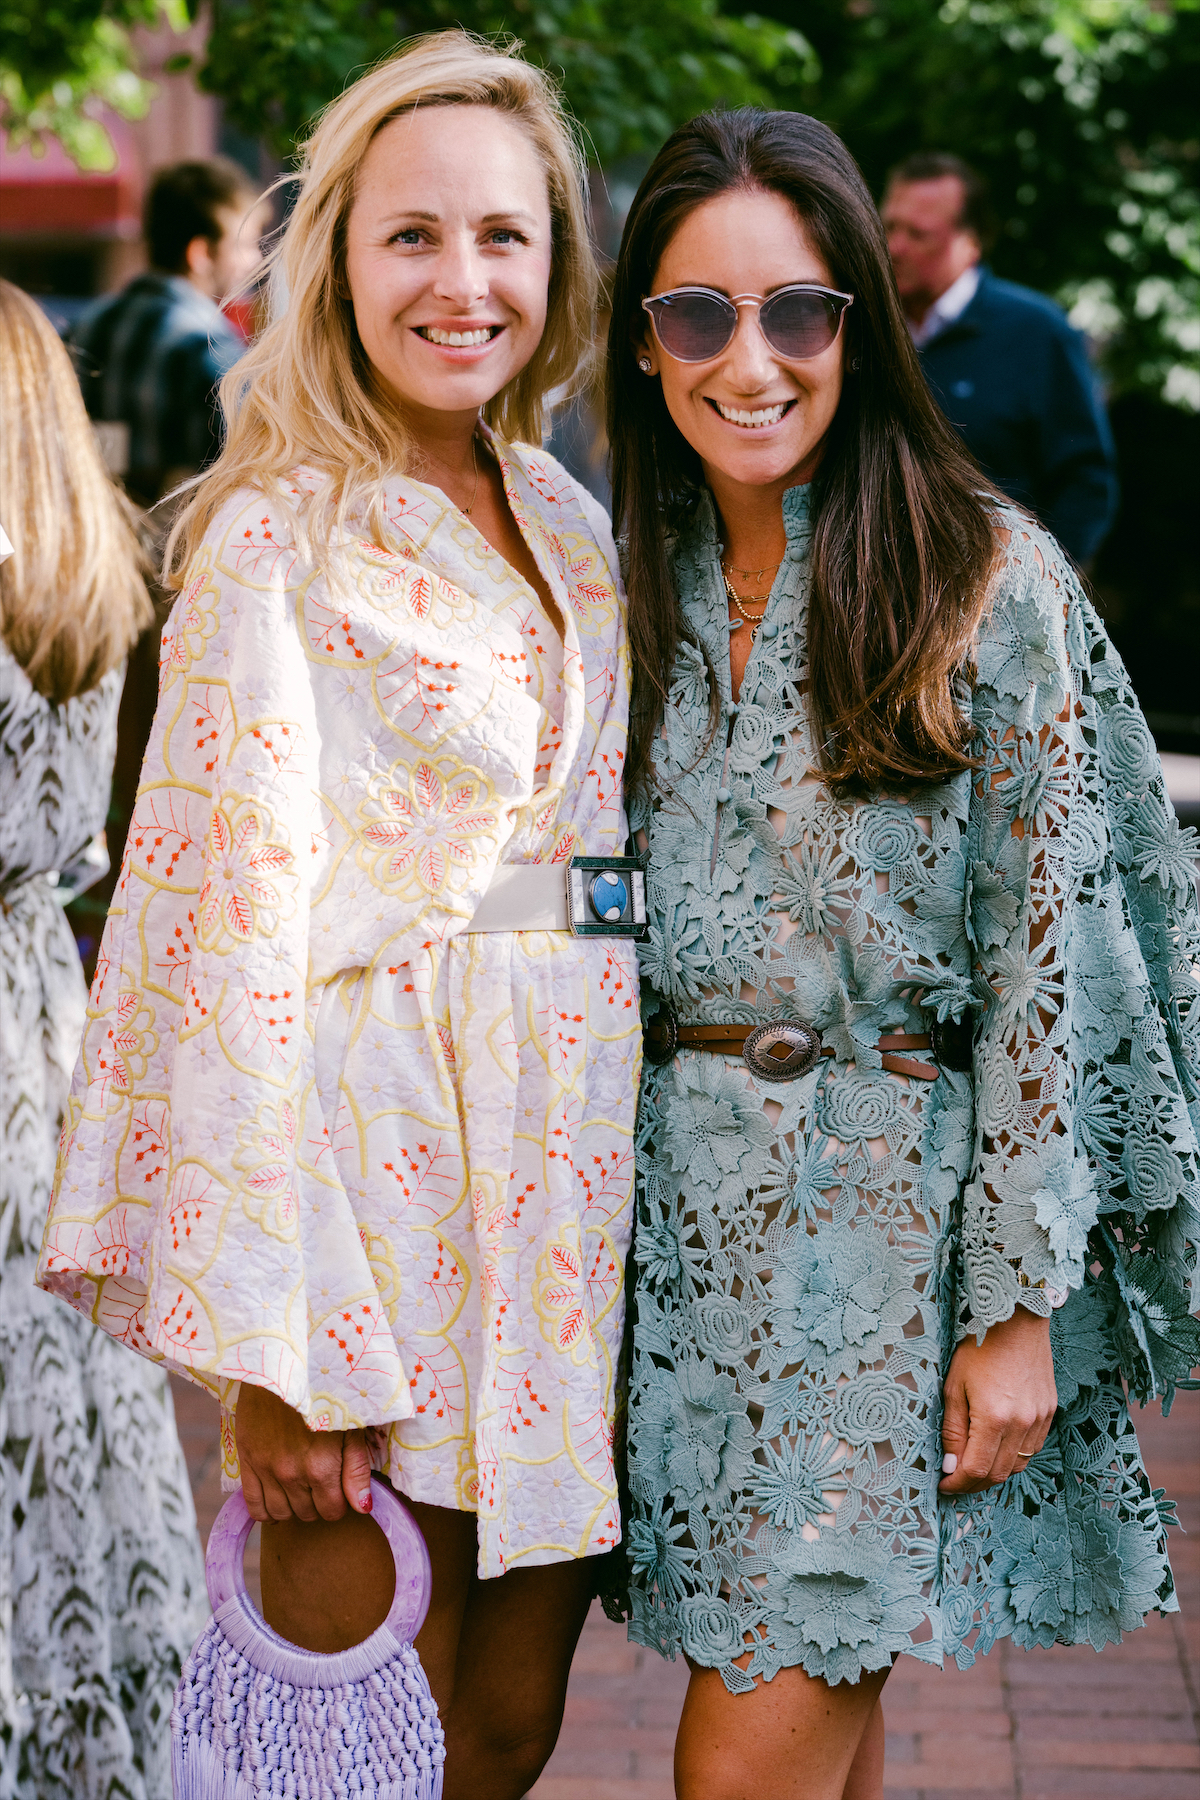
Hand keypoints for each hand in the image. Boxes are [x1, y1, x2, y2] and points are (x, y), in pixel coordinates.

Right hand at [235, 1383, 374, 1523]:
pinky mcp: (246, 1461)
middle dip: (319, 1503)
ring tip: (301, 1487)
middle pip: (308, 1514)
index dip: (340, 1503)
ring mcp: (265, 1470)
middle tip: (322, 1482)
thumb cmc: (325, 1390)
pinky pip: (254, 1506)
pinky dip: (266, 1510)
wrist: (283, 1363)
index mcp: (321, 1467)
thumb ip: (356, 1469)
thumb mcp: (350, 1424)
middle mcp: (291, 1475)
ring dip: (294, 1507)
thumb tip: (362, 1507)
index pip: (332, 1511)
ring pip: (281, 1513)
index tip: (340, 1487)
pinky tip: (277, 1497)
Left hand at [938, 1306, 1056, 1495]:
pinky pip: (1032, 1449)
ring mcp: (1040, 1420)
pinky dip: (1013, 1457)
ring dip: (994, 1473)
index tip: (943, 1486)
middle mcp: (1022, 1424)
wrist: (1017, 1320)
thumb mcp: (954, 1387)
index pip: (976, 1470)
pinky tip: (997, 1449)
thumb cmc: (979, 1348)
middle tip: (955, 1482)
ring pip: (1018, 1466)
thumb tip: (951, 1466)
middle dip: (973, 1484)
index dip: (957, 1485)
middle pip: (998, 1474)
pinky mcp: (1050, 1413)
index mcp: (994, 1418)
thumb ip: (952, 1431)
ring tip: (973, 1468)